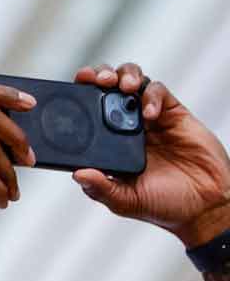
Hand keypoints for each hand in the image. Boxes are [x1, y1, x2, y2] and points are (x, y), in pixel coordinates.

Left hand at [73, 63, 229, 246]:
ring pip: (132, 80)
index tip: (73, 88)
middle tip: (97, 80)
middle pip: (107, 86)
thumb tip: (78, 174)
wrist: (206, 206)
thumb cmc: (164, 205)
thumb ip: (101, 188)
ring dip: (124, 76)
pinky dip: (151, 95)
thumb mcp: (126, 201)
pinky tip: (149, 113)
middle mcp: (125, 126)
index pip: (87, 109)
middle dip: (99, 74)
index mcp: (108, 142)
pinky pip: (159, 92)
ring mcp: (149, 118)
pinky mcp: (174, 114)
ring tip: (122, 87)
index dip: (79, 94)